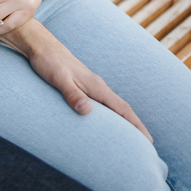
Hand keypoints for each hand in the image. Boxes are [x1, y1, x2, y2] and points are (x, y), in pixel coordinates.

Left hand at [19, 25, 152, 141]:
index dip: (136, 124)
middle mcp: (98, 86)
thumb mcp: (59, 80)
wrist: (41, 47)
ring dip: (124, 120)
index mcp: (96, 86)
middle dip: (135, 126)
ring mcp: (91, 86)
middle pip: (122, 108)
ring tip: (131, 137)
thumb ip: (73, 95)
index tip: (148, 140)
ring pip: (114, 106)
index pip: (122, 108)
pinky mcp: (83, 86)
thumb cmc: (49, 62)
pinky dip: (111, 114)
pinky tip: (107, 121)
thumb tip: (87, 110)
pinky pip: (104, 103)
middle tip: (146, 144)